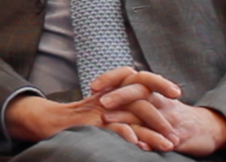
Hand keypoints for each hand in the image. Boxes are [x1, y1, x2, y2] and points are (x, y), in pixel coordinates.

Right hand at [4, 67, 184, 151]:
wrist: (47, 122)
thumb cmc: (78, 121)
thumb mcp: (104, 113)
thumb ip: (123, 113)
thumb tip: (145, 124)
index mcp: (113, 90)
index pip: (140, 79)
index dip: (159, 83)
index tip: (177, 94)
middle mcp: (108, 96)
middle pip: (140, 98)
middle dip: (161, 118)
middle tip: (175, 136)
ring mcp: (100, 108)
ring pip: (131, 114)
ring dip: (151, 132)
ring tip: (168, 145)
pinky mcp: (91, 122)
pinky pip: (112, 126)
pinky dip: (126, 134)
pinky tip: (138, 143)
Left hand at [98, 71, 225, 155]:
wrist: (207, 128)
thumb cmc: (171, 115)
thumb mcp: (152, 102)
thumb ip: (129, 98)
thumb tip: (98, 95)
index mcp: (151, 90)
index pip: (129, 75)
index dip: (111, 78)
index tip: (91, 86)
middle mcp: (160, 100)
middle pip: (140, 90)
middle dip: (120, 95)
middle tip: (101, 102)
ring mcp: (170, 117)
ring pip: (149, 113)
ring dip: (127, 117)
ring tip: (107, 119)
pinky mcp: (181, 136)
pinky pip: (165, 138)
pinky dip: (151, 142)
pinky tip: (137, 145)